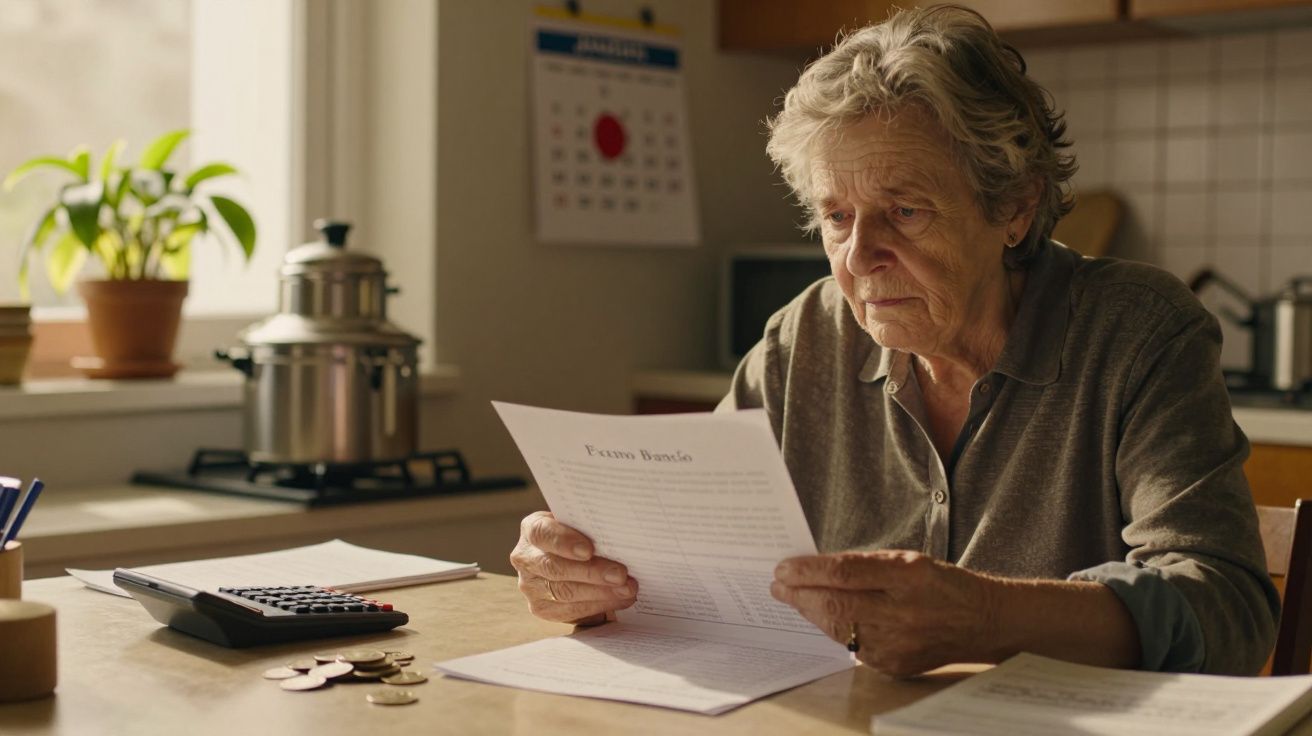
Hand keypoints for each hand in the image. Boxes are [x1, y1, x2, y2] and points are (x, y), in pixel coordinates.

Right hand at [509, 511, 638, 624]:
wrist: (570, 558)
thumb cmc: (581, 536)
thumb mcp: (581, 525)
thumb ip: (591, 528)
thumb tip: (619, 537)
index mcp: (532, 530)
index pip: (541, 533)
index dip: (563, 541)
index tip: (589, 550)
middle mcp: (526, 559)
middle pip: (555, 568)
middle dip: (591, 572)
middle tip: (620, 575)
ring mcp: (531, 586)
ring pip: (564, 593)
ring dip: (600, 592)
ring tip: (627, 589)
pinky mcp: (542, 609)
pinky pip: (570, 611)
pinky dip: (598, 605)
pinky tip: (619, 599)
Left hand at [771, 550, 997, 676]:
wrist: (982, 622)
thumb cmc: (941, 584)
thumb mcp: (908, 561)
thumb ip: (864, 565)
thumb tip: (817, 569)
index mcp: (907, 576)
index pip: (844, 572)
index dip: (808, 571)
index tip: (784, 568)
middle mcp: (902, 613)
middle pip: (835, 605)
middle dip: (799, 595)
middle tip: (777, 585)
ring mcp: (898, 644)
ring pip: (839, 629)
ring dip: (812, 613)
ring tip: (794, 599)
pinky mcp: (895, 665)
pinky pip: (853, 647)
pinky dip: (835, 630)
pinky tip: (823, 618)